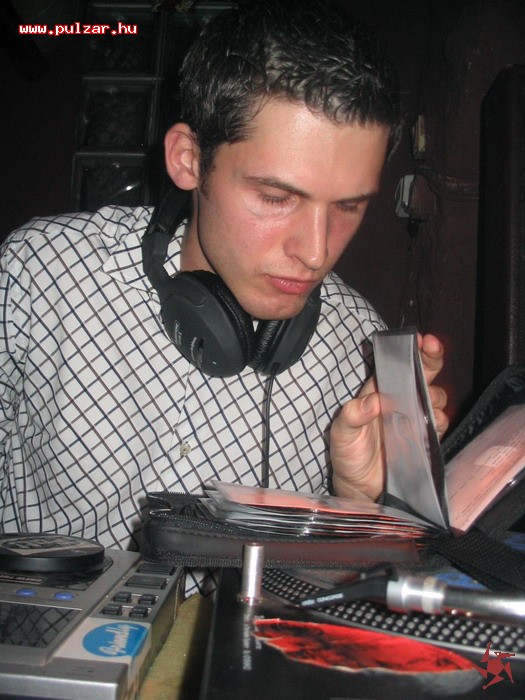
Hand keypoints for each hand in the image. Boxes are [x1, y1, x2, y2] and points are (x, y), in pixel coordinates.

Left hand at [330, 333, 448, 501]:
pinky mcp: (425, 438)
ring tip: (424, 405)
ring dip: (434, 395)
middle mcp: (399, 401)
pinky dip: (439, 419)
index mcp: (378, 392)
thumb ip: (352, 415)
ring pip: (434, 397)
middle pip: (421, 375)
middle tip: (432, 349)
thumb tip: (374, 401)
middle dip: (430, 359)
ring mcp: (414, 419)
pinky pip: (439, 423)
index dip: (410, 351)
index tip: (420, 340)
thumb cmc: (347, 455)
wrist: (359, 488)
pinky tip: (431, 423)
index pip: (396, 365)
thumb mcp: (341, 433)